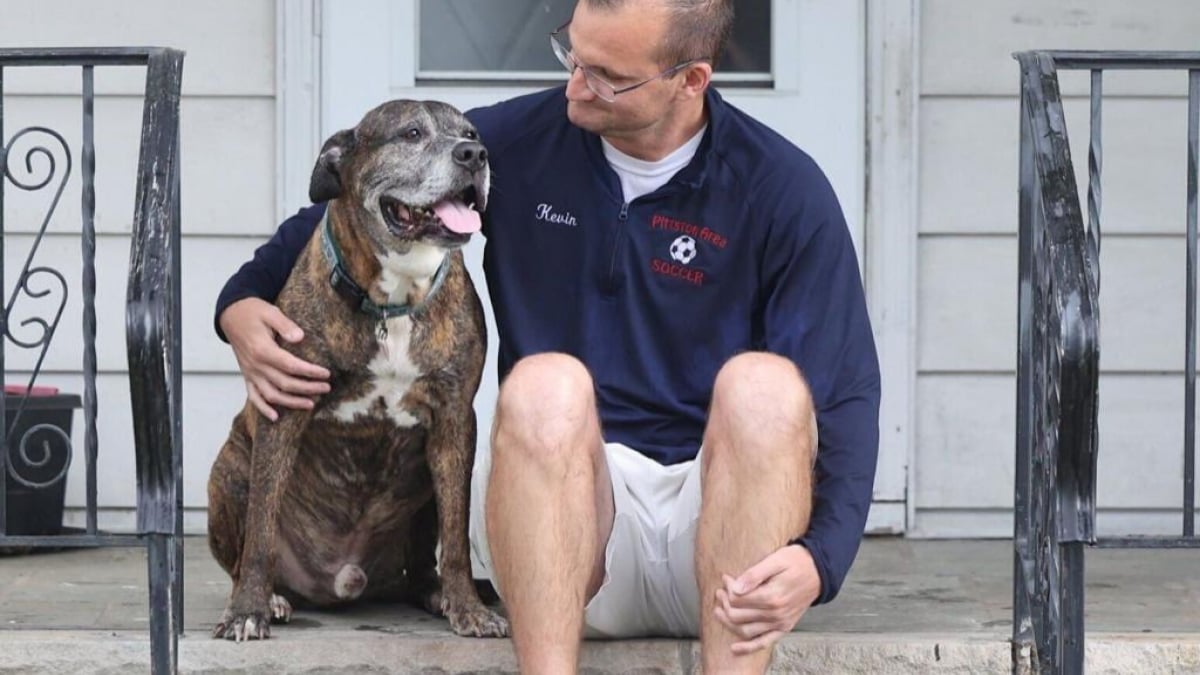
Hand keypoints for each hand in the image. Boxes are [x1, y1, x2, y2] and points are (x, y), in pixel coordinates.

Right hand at [219, 297, 330, 419]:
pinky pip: (253, 397)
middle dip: (308, 388)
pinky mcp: (247, 376)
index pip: (291, 366)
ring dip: (292, 402)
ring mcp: (250, 373)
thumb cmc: (253, 312)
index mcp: (263, 350)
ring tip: (311, 404)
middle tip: (326, 388)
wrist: (231, 315)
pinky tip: (276, 417)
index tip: (326, 374)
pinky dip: (263, 408)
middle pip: (285, 383)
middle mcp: (256, 365)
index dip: (310, 372)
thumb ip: (285, 325)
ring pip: (271, 395)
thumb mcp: (270, 312)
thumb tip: (300, 337)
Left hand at [714, 543, 820, 655]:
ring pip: (745, 630)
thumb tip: (735, 588)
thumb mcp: (776, 560)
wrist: (819, 572)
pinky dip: (748, 647)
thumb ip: (754, 575)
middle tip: (720, 592)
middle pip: (738, 615)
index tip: (726, 578)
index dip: (728, 589)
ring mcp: (781, 623)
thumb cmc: (796, 562)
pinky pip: (763, 642)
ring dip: (728, 622)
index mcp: (772, 596)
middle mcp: (776, 614)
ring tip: (719, 609)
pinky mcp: (784, 628)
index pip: (738, 599)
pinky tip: (734, 649)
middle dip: (724, 603)